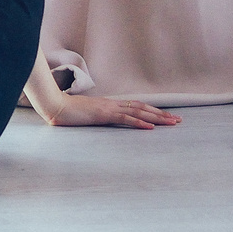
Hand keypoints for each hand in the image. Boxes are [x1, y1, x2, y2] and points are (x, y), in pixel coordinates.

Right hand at [45, 93, 179, 128]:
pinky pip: (125, 119)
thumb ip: (94, 116)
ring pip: (139, 111)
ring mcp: (108, 108)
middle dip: (162, 114)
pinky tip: (150, 127)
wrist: (54, 105)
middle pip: (142, 107)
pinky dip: (139, 122)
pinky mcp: (103, 115)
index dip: (152, 110)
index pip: (136, 106)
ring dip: (157, 117)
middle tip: (178, 120)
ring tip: (172, 123)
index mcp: (108, 104)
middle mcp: (112, 104)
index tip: (165, 116)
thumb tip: (99, 120)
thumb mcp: (84, 114)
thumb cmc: (65, 111)